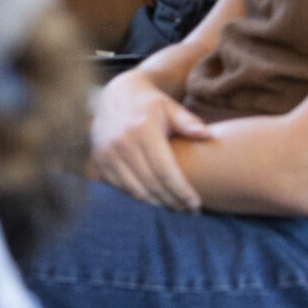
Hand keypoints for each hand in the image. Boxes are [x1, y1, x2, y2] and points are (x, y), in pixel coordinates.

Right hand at [88, 71, 209, 210]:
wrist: (115, 96)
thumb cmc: (150, 104)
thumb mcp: (170, 107)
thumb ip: (189, 122)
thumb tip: (208, 135)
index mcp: (144, 130)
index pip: (165, 171)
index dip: (181, 191)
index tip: (196, 204)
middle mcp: (123, 144)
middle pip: (152, 184)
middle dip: (172, 201)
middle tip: (189, 211)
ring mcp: (108, 155)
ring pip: (135, 191)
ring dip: (157, 203)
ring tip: (175, 208)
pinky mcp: (99, 163)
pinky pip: (121, 189)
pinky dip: (139, 197)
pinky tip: (155, 199)